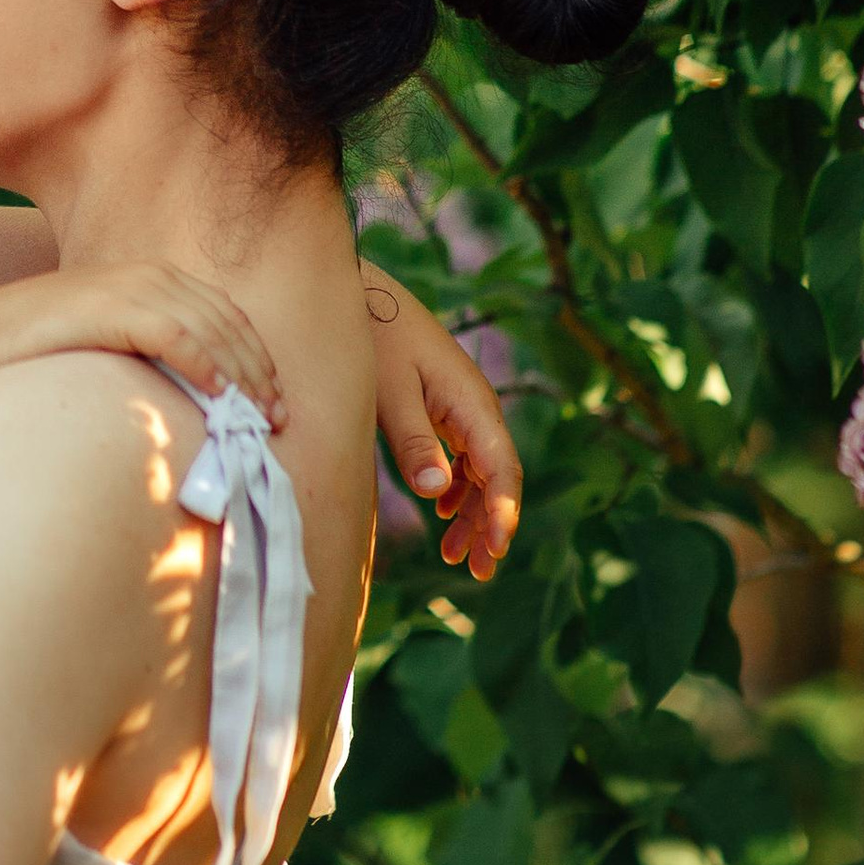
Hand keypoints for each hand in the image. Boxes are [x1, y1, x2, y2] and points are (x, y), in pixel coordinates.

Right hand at [0, 263, 284, 424]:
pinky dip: (204, 364)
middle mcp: (145, 274)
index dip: (255, 356)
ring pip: (209, 328)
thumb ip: (146, 354)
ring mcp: (126, 286)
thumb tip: (191, 397)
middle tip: (279, 417)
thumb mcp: (103, 346)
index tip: (273, 401)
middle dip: (259, 370)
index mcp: (148, 278)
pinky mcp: (109, 307)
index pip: (223, 313)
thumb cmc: (34, 355)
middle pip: (226, 320)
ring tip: (260, 416)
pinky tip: (220, 396)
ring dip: (243, 374)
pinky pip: (174, 334)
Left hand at [362, 272, 519, 582]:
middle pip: (497, 477)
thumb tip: (437, 494)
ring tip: (455, 556)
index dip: (503, 514)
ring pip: (480, 471)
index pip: (502, 469)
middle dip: (491, 526)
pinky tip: (442, 512)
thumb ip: (414, 441)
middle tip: (476, 572)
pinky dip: (457, 490)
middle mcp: (475, 406)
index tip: (494, 552)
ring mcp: (459, 407)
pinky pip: (462, 457)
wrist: (360, 293)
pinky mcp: (441, 407)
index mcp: (472, 403)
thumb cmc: (374, 340)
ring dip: (473, 513)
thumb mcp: (390, 393)